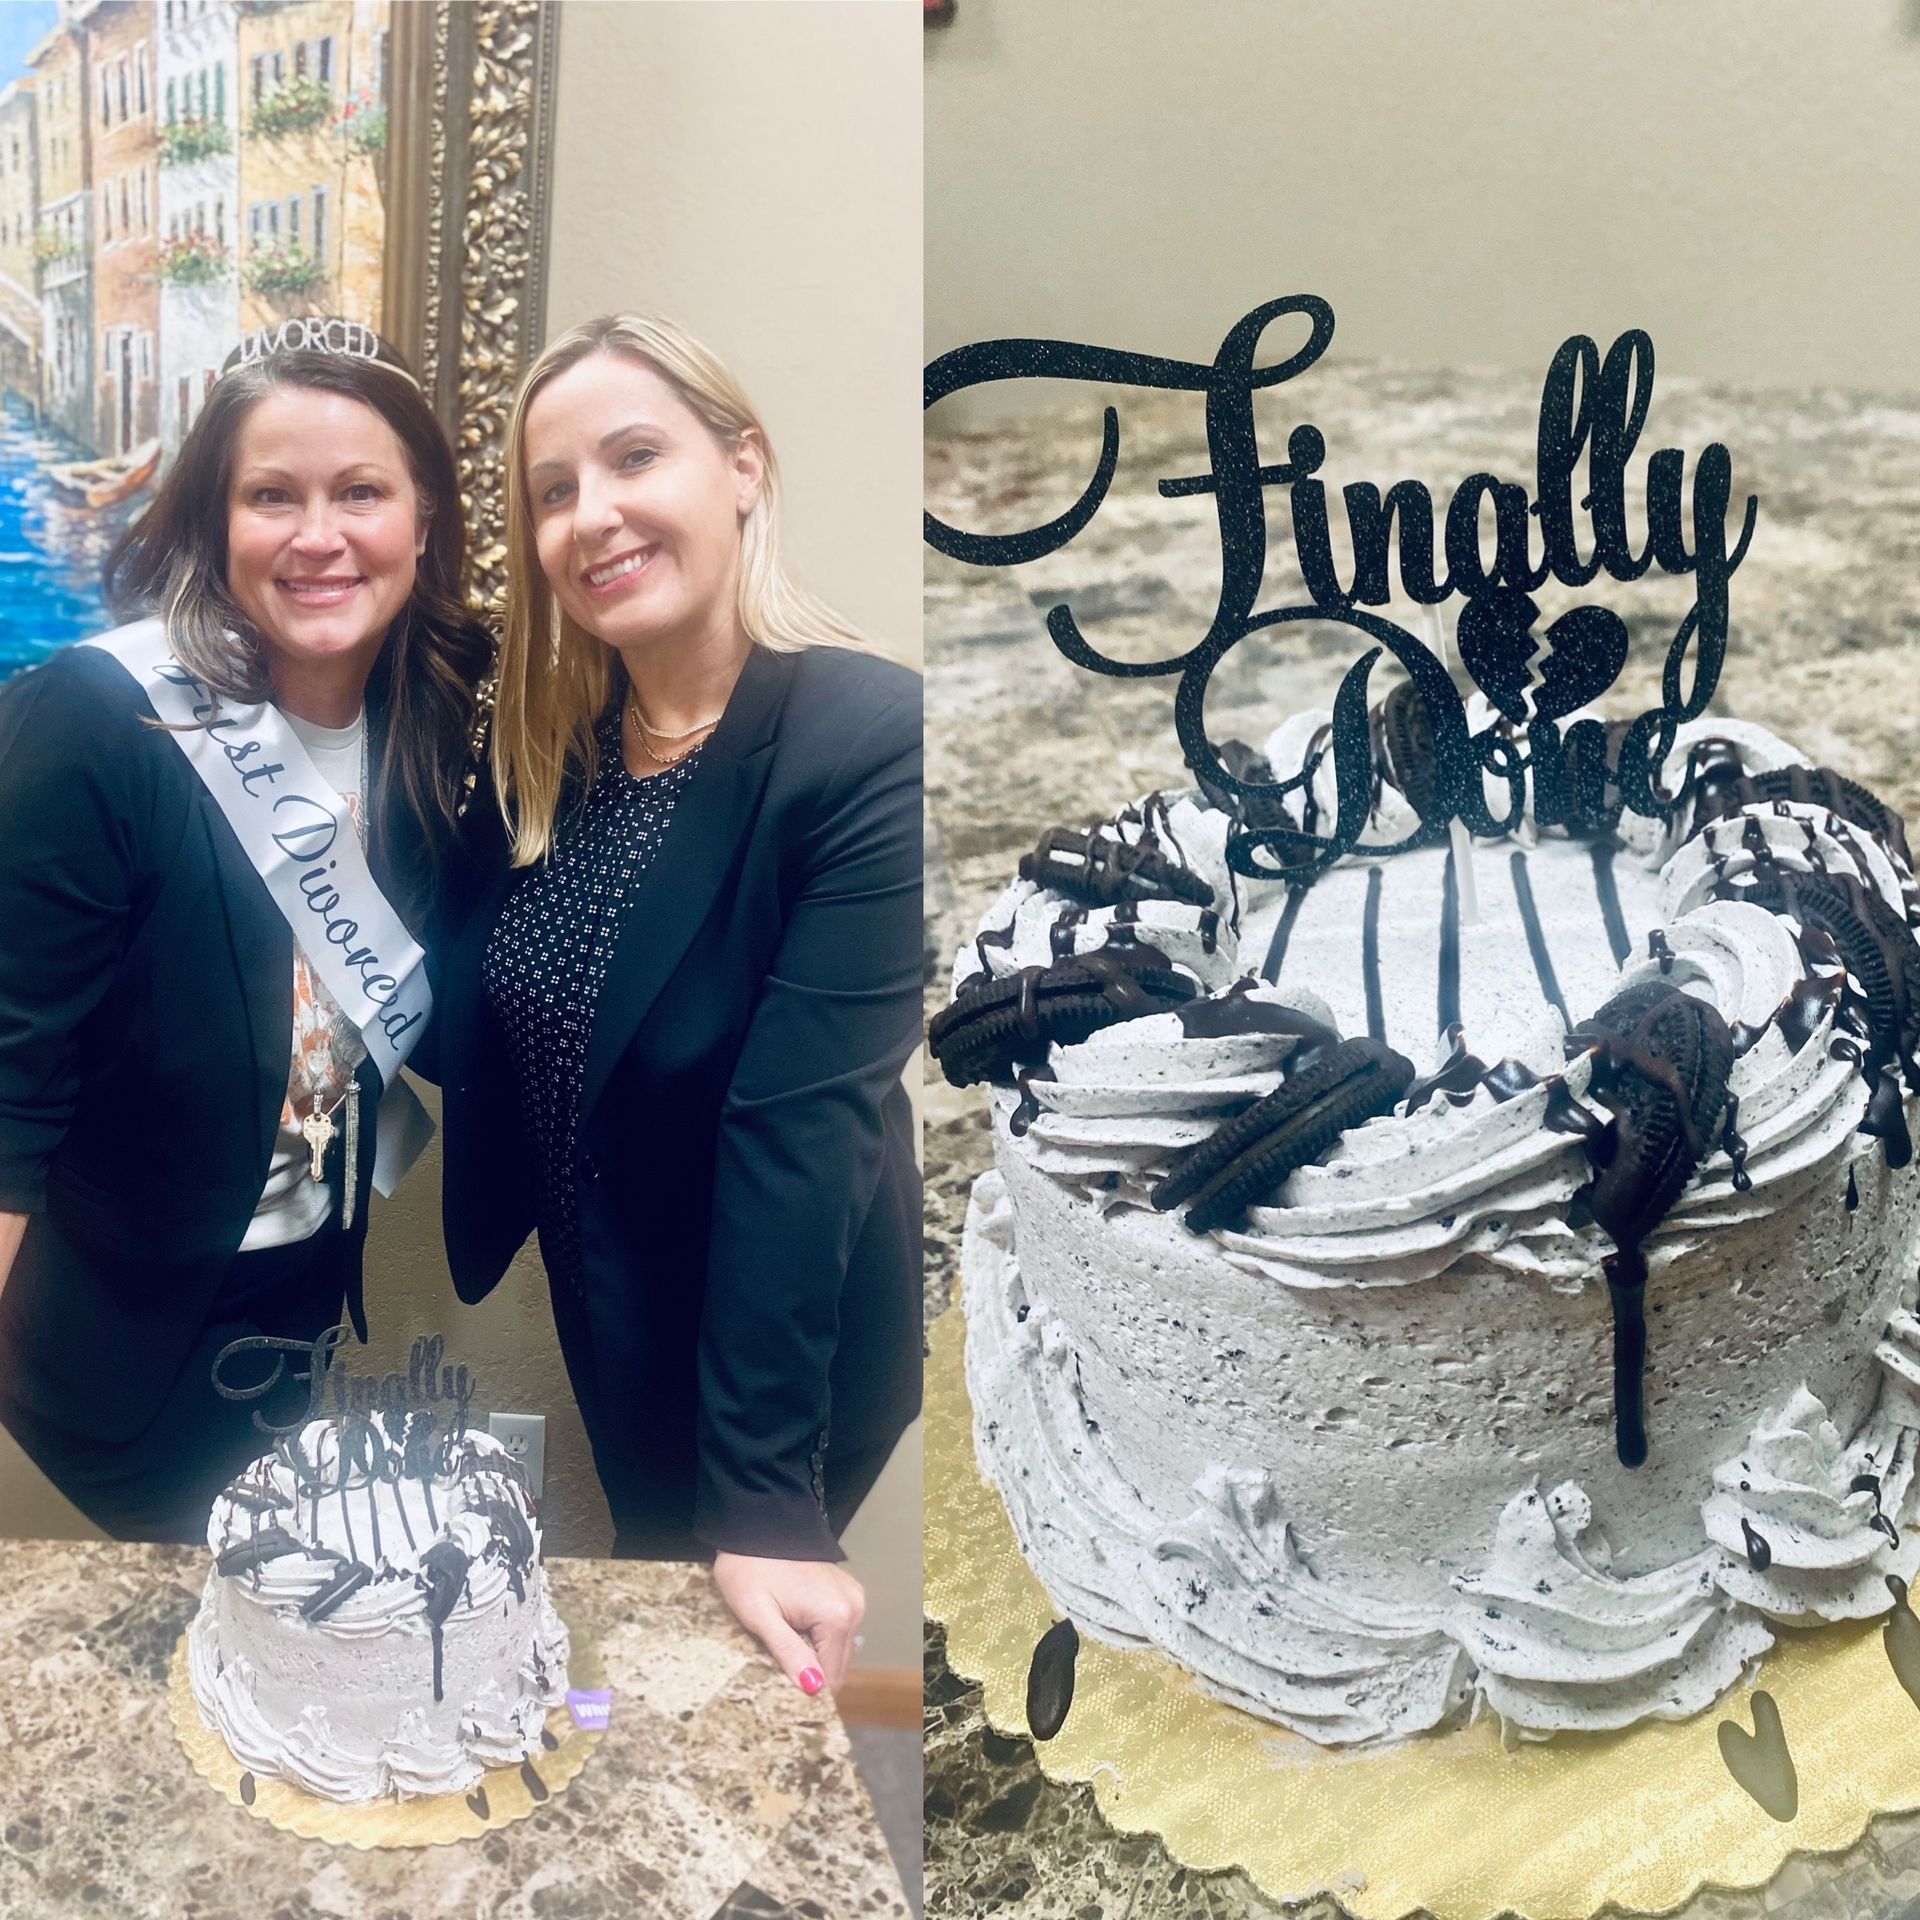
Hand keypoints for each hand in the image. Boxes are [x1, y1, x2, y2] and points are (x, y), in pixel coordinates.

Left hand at [712, 1551, 865, 1695]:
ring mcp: (853, 1597)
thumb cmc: (749, 1570)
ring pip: (837, 1649)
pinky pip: (836, 1630)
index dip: (806, 1689)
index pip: (831, 1679)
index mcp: (837, 1616)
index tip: (779, 1688)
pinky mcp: (846, 1591)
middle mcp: (854, 1607)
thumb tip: (814, 1688)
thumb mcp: (759, 1616)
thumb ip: (788, 1652)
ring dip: (813, 1655)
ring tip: (783, 1642)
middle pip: (837, 1665)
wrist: (755, 1527)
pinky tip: (794, 1626)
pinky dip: (818, 1637)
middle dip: (810, 1672)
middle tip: (776, 1663)